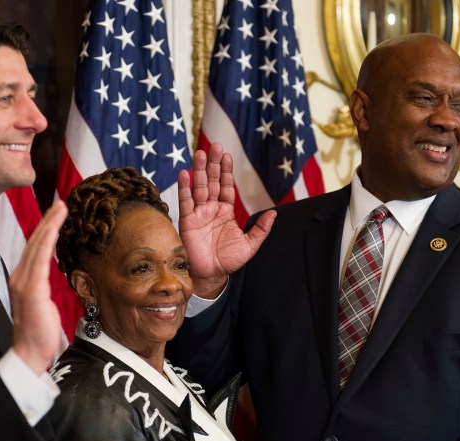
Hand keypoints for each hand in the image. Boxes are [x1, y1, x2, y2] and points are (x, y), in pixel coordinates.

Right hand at [9, 200, 67, 374]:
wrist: (30, 352)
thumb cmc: (38, 330)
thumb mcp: (41, 302)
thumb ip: (41, 286)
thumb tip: (46, 277)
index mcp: (23, 279)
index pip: (35, 248)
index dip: (45, 229)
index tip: (56, 213)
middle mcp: (20, 277)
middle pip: (35, 242)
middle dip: (48, 220)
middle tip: (61, 202)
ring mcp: (24, 282)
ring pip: (37, 246)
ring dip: (49, 225)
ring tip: (60, 208)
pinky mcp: (31, 290)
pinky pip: (40, 261)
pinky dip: (46, 242)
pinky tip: (53, 229)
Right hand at [178, 143, 274, 297]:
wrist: (211, 275)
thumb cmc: (229, 260)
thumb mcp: (250, 245)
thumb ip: (261, 229)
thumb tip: (274, 213)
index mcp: (226, 212)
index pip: (225, 186)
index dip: (225, 171)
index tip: (226, 155)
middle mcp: (211, 209)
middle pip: (211, 181)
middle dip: (212, 164)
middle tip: (214, 146)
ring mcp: (199, 213)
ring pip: (199, 187)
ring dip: (199, 170)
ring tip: (200, 153)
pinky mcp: (187, 221)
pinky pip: (185, 201)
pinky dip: (184, 187)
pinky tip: (184, 173)